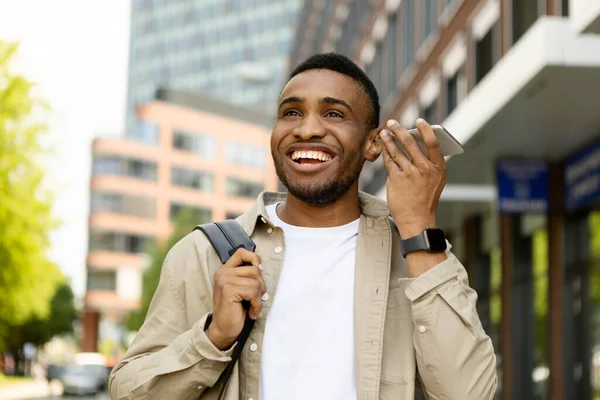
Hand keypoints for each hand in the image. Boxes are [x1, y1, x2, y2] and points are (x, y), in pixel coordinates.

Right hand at [206, 248, 265, 350]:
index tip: (258, 273)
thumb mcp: (243, 289)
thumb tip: (261, 263)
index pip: (242, 252)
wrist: (224, 330)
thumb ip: (248, 275)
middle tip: (255, 299)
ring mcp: (224, 281)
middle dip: (261, 286)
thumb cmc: (235, 311)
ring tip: (253, 307)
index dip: (255, 259)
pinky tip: (252, 312)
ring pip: (256, 282)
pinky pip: (253, 292)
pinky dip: (257, 304)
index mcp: (226, 270)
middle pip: (255, 270)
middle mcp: (223, 273)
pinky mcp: (228, 290)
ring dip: (259, 298)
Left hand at [380, 118, 446, 237]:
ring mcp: (410, 173)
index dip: (426, 129)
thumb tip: (416, 141)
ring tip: (384, 132)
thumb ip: (429, 162)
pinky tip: (383, 148)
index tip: (419, 120)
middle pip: (410, 143)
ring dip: (389, 139)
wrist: (417, 218)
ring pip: (397, 150)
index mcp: (439, 167)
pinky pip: (389, 161)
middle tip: (392, 122)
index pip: (433, 142)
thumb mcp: (435, 179)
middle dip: (399, 129)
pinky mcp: (397, 179)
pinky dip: (386, 153)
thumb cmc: (425, 197)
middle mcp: (425, 169)